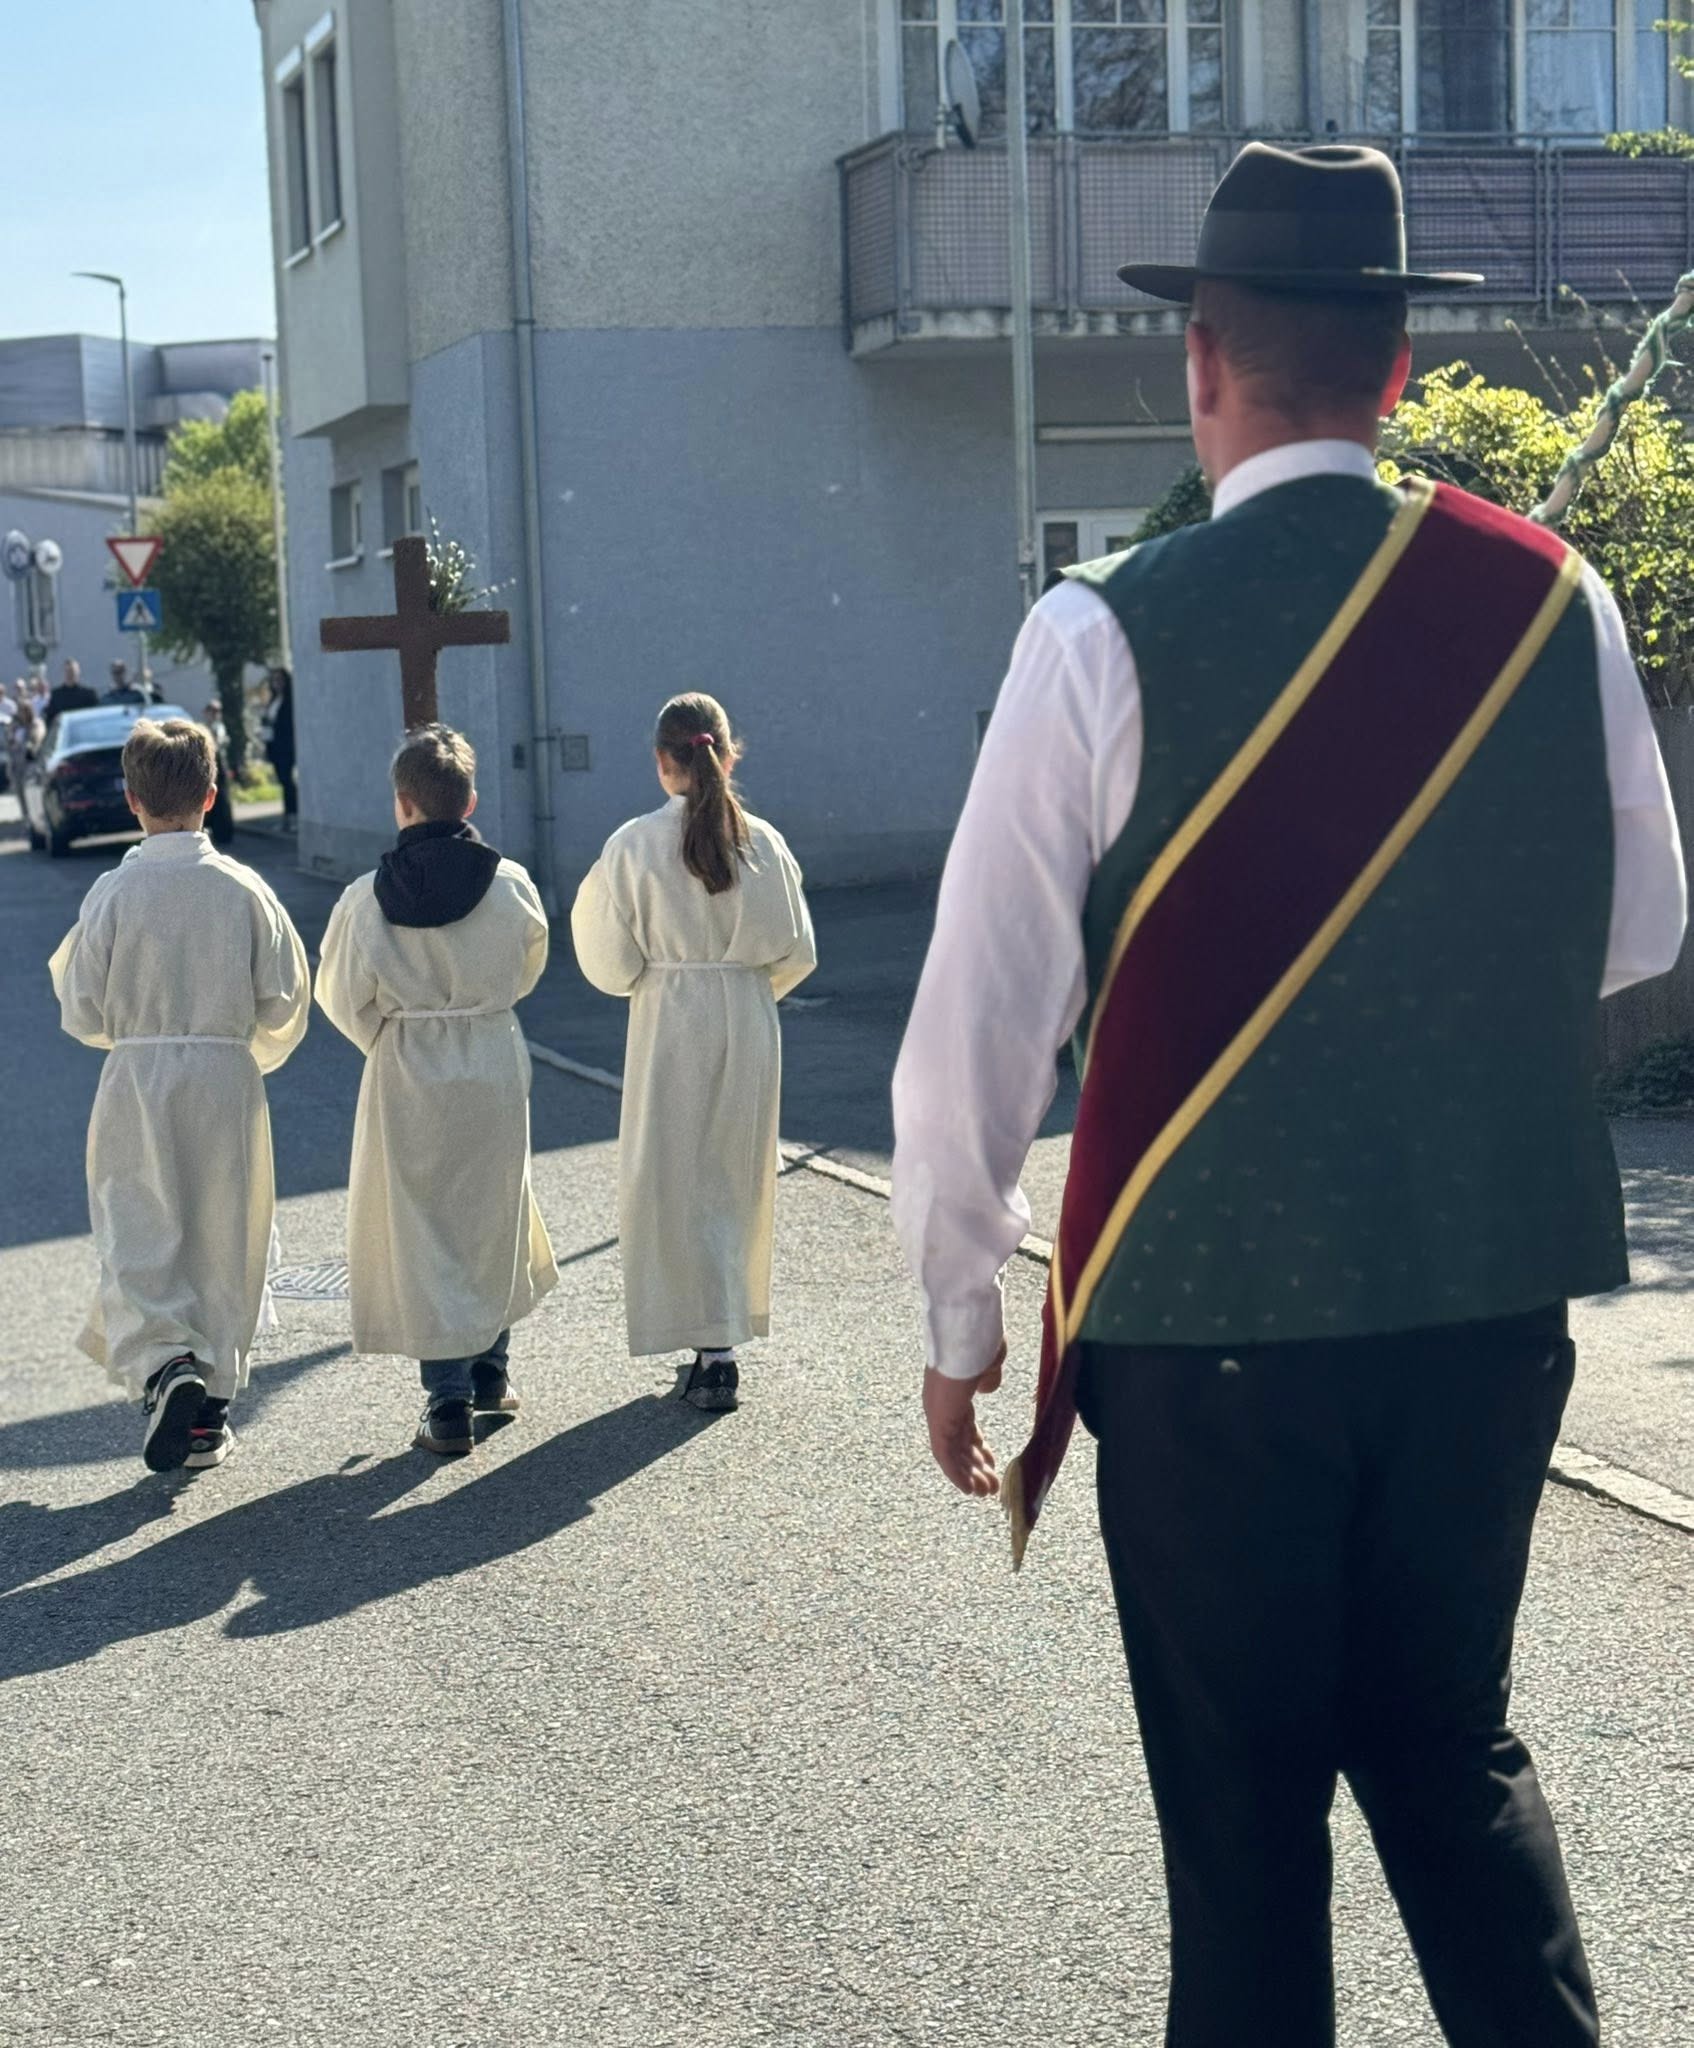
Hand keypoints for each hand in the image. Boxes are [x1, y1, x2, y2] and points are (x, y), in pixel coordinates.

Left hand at [923, 1350, 1004, 1497]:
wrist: (967, 1334)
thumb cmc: (979, 1341)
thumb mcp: (989, 1362)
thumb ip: (988, 1377)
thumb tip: (989, 1386)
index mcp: (954, 1392)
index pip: (963, 1426)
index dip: (977, 1446)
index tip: (990, 1461)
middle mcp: (942, 1406)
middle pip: (958, 1444)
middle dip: (975, 1466)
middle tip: (990, 1486)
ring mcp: (938, 1414)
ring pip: (952, 1454)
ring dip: (969, 1475)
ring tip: (986, 1493)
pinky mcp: (939, 1421)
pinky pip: (945, 1455)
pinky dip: (957, 1474)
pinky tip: (970, 1489)